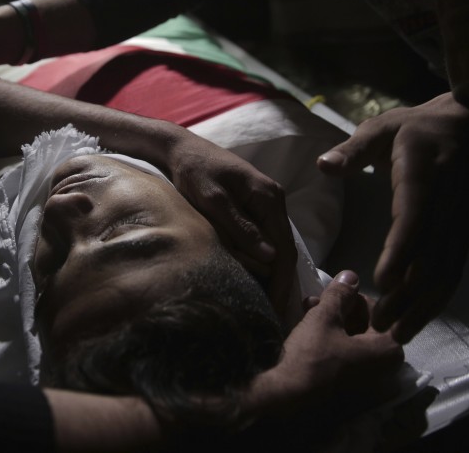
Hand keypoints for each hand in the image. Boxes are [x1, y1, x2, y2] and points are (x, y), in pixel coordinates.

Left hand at [164, 127, 297, 320]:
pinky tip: (261, 281)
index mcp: (269, 198)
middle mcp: (275, 200)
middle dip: (283, 285)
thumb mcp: (213, 200)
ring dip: (276, 277)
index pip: (284, 249)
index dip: (283, 282)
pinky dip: (266, 262)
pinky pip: (267, 238)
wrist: (182, 148)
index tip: (278, 310)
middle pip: (286, 251)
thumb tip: (270, 258)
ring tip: (271, 307)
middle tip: (277, 319)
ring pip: (278, 246)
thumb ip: (240, 227)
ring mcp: (267, 203)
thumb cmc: (194, 172)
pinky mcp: (256, 207)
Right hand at [247, 271, 403, 421]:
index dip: (353, 298)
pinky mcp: (354, 398)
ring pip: (356, 345)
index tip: (332, 294)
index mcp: (390, 351)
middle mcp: (389, 372)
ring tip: (308, 313)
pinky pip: (350, 364)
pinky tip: (312, 335)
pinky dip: (335, 348)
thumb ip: (341, 294)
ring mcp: (372, 389)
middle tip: (316, 302)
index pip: (379, 312)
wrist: (287, 400)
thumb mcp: (324, 317)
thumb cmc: (312, 356)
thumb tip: (351, 275)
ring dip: (334, 326)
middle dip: (341, 312)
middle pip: (368, 329)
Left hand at [317, 93, 468, 342]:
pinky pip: (453, 271)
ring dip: (423, 306)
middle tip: (379, 324)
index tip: (382, 282)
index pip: (413, 220)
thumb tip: (324, 165)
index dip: (400, 252)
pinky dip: (437, 299)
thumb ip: (353, 150)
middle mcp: (445, 206)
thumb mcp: (380, 128)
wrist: (465, 126)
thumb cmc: (413, 129)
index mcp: (422, 178)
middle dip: (407, 295)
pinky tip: (419, 320)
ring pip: (445, 271)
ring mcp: (457, 222)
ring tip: (396, 334)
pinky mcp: (462, 233)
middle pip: (430, 257)